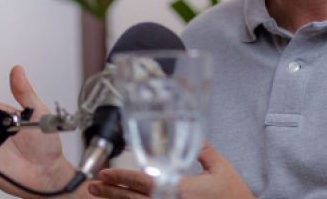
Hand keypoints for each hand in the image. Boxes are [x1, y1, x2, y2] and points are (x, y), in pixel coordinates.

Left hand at [87, 144, 253, 198]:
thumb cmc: (234, 195)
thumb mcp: (220, 168)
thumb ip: (203, 150)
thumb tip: (194, 134)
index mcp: (179, 189)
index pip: (143, 183)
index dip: (120, 178)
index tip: (103, 175)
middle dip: (111, 192)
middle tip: (92, 186)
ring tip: (100, 196)